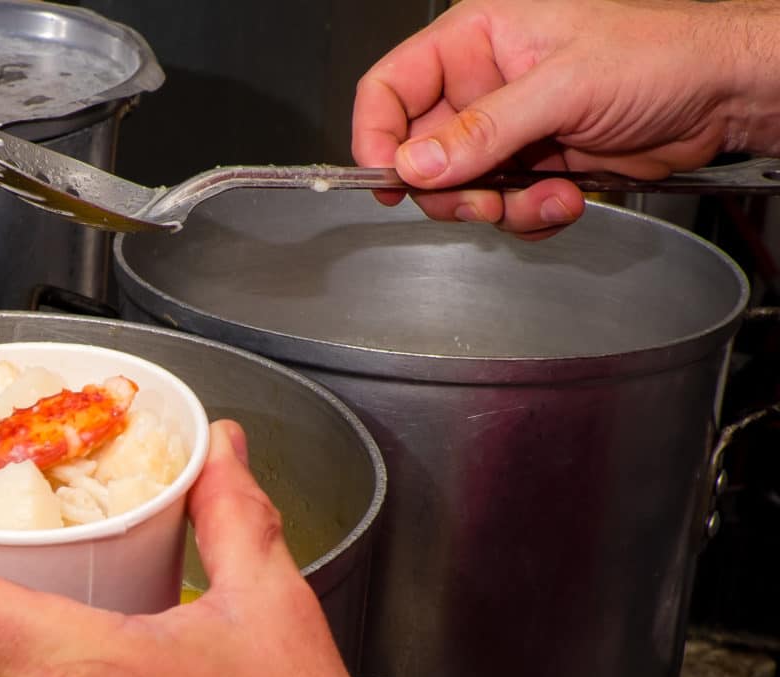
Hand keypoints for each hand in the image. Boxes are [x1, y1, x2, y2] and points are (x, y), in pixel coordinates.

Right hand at [353, 0, 774, 238]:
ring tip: (549, 195)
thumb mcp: (564, 87)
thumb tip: (416, 162)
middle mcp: (484, 85)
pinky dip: (530, 217)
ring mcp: (507, 130)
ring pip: (462, 191)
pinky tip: (568, 198)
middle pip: (420, 154)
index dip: (376, 137)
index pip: (391, 88)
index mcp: (477, 39)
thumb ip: (483, 129)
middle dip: (452, 190)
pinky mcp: (533, 166)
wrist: (721, 95)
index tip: (387, 182)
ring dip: (502, 208)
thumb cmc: (661, 54)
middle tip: (483, 201)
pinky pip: (504, 208)